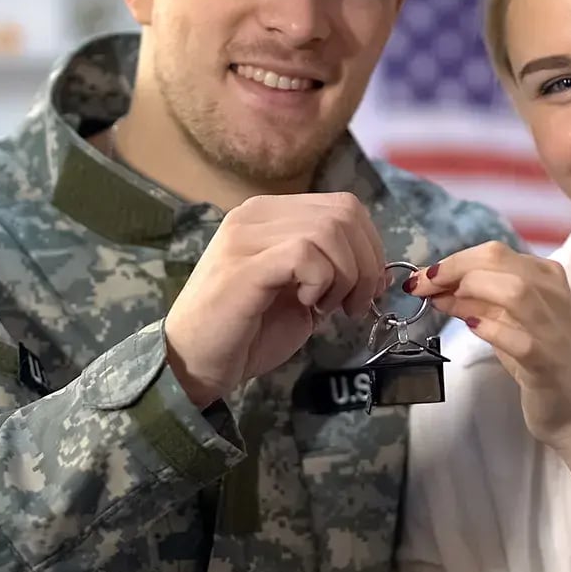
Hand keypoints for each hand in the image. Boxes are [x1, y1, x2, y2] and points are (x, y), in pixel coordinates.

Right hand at [164, 193, 385, 407]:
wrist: (194, 365)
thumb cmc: (248, 332)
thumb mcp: (302, 291)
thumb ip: (332, 269)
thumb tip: (376, 269)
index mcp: (271, 214)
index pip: (344, 206)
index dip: (370, 246)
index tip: (369, 289)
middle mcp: (256, 214)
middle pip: (343, 213)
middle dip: (365, 264)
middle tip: (354, 305)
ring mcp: (245, 236)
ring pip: (328, 231)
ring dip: (345, 276)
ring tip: (328, 308)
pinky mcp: (242, 265)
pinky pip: (305, 253)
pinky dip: (321, 282)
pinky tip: (307, 305)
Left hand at [406, 241, 570, 448]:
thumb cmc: (538, 358)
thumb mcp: (503, 320)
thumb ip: (472, 300)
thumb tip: (432, 285)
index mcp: (545, 275)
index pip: (493, 252)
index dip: (451, 261)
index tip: (421, 278)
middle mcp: (553, 293)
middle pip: (498, 261)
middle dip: (452, 270)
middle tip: (421, 288)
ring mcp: (553, 326)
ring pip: (513, 290)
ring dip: (469, 292)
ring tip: (444, 304)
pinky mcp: (549, 360)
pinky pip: (517, 338)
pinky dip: (489, 328)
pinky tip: (471, 327)